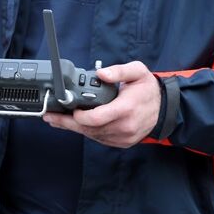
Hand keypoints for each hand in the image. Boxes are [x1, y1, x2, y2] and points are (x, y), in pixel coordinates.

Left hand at [43, 61, 159, 147]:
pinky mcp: (121, 142)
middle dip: (67, 122)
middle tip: (50, 116)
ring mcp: (123, 137)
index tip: (70, 107)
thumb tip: (101, 72)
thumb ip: (119, 71)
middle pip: (89, 128)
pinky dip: (86, 131)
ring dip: (74, 128)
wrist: (164, 109)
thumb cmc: (148, 90)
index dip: (79, 115)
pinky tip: (74, 125)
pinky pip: (99, 138)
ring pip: (92, 135)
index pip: (96, 118)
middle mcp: (124, 126)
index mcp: (126, 109)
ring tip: (56, 120)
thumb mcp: (138, 72)